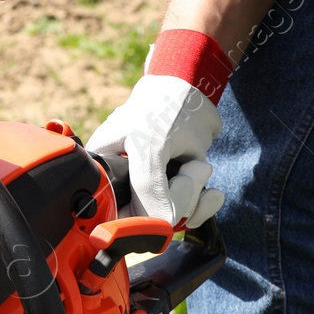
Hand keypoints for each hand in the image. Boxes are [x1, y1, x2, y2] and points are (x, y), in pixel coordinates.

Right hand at [87, 29, 231, 227]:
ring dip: (194, 193)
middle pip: (148, 222)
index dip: (141, 220)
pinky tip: (211, 191)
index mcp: (102, 175)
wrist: (194, 87)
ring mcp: (150, 190)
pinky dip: (204, 203)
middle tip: (188, 169)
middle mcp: (122, 187)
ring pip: (172, 219)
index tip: (165, 202)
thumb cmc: (163, 108)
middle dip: (178, 201)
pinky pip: (187, 214)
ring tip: (195, 163)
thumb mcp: (150, 148)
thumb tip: (159, 226)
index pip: (115, 218)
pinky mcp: (172, 189)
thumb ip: (148, 189)